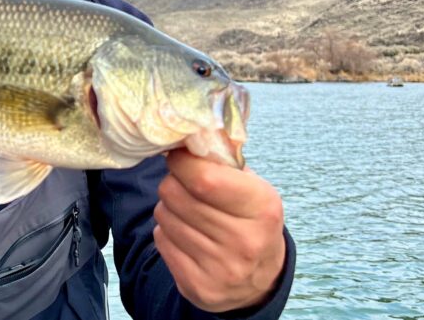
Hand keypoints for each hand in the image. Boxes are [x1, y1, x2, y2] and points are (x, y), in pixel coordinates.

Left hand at [153, 149, 285, 312]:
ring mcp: (220, 269)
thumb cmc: (251, 220)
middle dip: (172, 182)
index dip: (181, 161)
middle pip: (175, 195)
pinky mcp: (197, 286)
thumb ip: (223, 162)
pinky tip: (187, 235)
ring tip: (189, 213)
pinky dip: (167, 232)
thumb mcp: (253, 188)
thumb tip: (185, 136)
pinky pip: (161, 241)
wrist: (258, 280)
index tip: (177, 154)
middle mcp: (244, 241)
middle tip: (184, 184)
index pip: (203, 178)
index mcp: (262, 208)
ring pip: (164, 216)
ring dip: (169, 208)